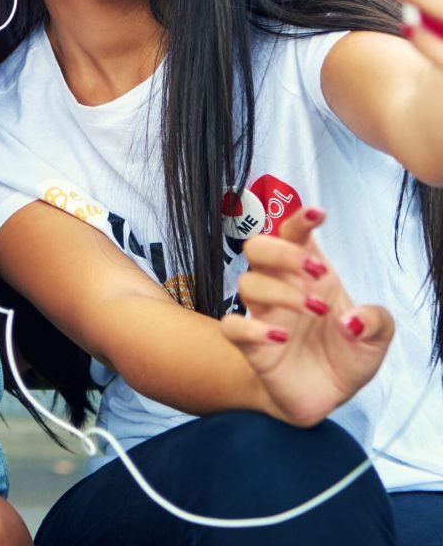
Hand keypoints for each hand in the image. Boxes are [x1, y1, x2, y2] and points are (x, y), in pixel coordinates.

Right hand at [219, 207, 393, 426]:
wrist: (326, 396)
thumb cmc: (345, 354)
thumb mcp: (376, 337)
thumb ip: (376, 321)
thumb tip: (350, 321)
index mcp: (307, 274)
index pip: (292, 234)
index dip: (299, 219)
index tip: (317, 213)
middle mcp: (280, 285)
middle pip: (257, 246)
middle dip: (283, 252)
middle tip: (317, 272)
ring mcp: (262, 313)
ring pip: (247, 282)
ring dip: (282, 292)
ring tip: (316, 310)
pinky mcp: (249, 344)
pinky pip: (232, 326)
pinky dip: (252, 329)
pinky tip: (280, 338)